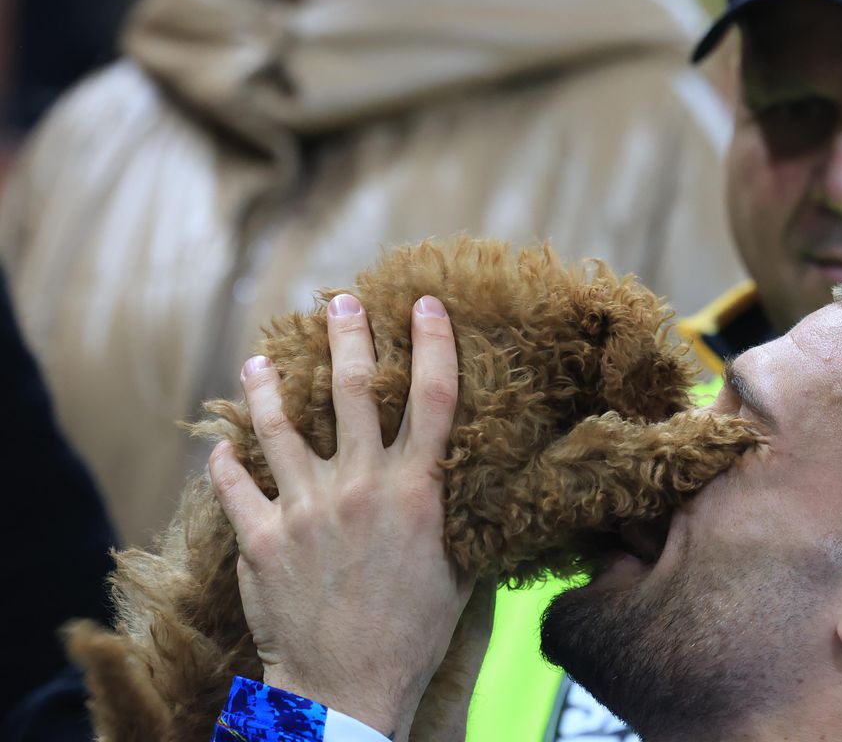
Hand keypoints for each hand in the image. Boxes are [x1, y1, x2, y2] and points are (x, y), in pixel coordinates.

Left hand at [208, 294, 470, 738]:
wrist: (350, 686)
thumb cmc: (414, 631)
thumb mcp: (458, 568)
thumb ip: (457, 516)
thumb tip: (474, 482)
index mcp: (416, 490)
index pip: (433, 397)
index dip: (433, 342)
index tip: (426, 304)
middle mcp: (361, 485)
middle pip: (353, 389)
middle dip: (347, 336)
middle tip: (340, 301)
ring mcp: (306, 508)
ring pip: (278, 425)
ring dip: (267, 386)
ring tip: (259, 360)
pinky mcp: (261, 538)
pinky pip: (234, 485)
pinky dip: (226, 463)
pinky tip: (222, 447)